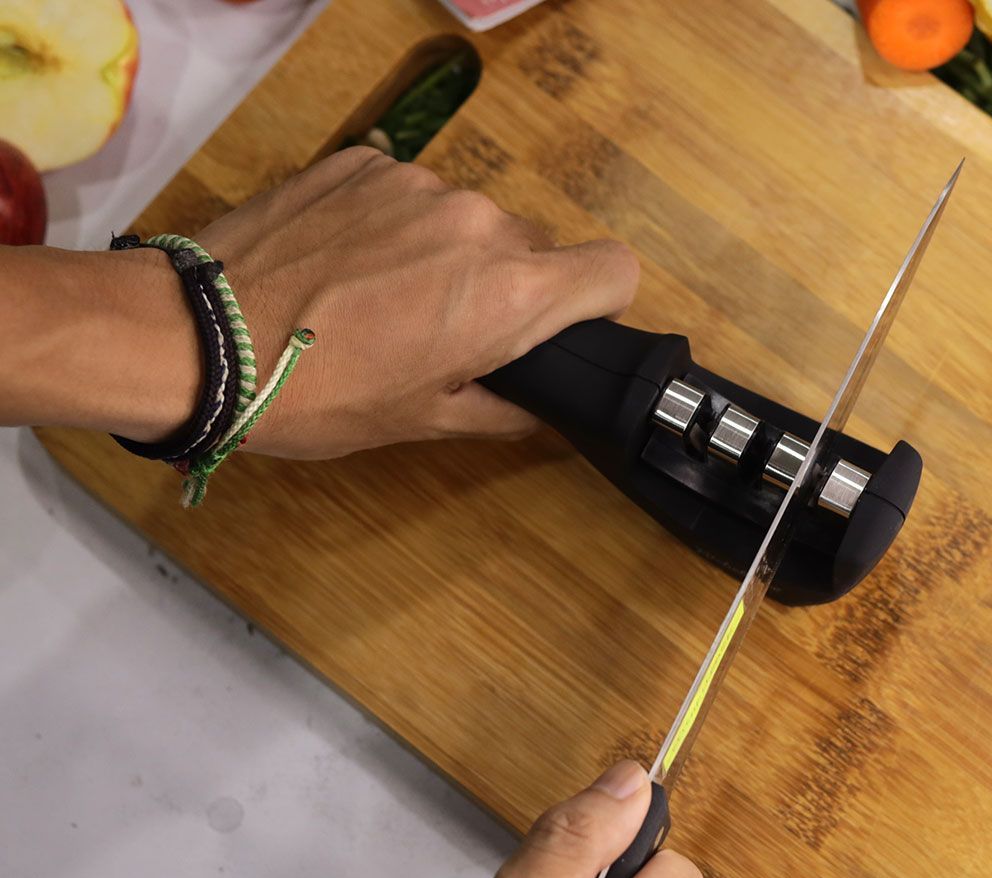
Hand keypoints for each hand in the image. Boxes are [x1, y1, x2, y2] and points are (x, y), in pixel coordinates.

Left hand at [192, 145, 638, 458]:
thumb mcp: (422, 422)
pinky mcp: (363, 162)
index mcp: (508, 292)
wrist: (198, 337)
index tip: (560, 329)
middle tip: (444, 335)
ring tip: (379, 300)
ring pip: (468, 221)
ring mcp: (418, 184)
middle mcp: (477, 222)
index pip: (614, 271)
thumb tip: (537, 407)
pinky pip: (410, 194)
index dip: (599, 304)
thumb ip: (504, 409)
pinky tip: (346, 266)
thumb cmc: (311, 391)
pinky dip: (393, 226)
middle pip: (534, 249)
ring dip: (445, 255)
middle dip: (505, 290)